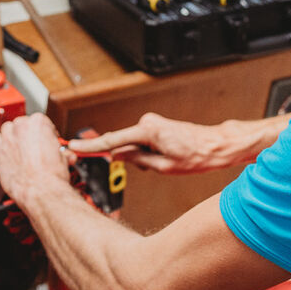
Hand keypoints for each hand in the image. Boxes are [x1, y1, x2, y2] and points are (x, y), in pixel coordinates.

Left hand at [0, 113, 71, 205]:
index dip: (43, 132)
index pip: (39, 120)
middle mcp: (21, 127)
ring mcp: (8, 139)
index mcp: (38, 123)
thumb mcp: (62, 157)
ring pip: (6, 129)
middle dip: (27, 134)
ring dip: (13, 136)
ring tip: (20, 148)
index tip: (45, 141)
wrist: (41, 191)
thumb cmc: (51, 176)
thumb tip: (60, 153)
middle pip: (22, 123)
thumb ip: (58, 150)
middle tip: (33, 147)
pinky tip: (5, 150)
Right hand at [67, 112, 267, 173]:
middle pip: (125, 145)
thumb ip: (137, 160)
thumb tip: (118, 155)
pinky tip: (168, 156)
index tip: (73, 147)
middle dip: (133, 159)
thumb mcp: (163, 167)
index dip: (92, 147)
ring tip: (169, 161)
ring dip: (145, 158)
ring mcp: (152, 122)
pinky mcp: (157, 126)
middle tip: (158, 165)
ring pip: (136, 146)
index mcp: (147, 131)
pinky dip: (149, 153)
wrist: (217, 145)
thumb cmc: (196, 156)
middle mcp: (147, 122)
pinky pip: (144, 143)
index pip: (112, 141)